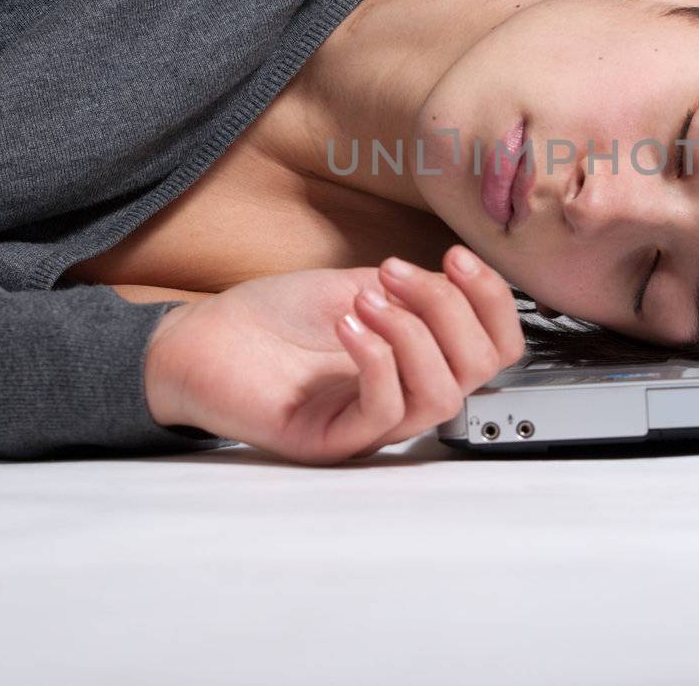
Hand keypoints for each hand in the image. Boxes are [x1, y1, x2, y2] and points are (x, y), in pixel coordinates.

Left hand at [142, 245, 524, 464]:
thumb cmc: (275, 317)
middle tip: (397, 274)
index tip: (457, 257)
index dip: (491, 301)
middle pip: (479, 371)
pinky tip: (348, 324)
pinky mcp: (334, 441)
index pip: (495, 348)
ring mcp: (372, 424)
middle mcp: (406, 396)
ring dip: (412, 333)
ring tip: (365, 298)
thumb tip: (462, 284)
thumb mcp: (362, 286)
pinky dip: (377, 360)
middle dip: (449, 310)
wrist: (204, 339)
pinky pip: (384, 412)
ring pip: (440, 396)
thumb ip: (417, 292)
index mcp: (422, 360)